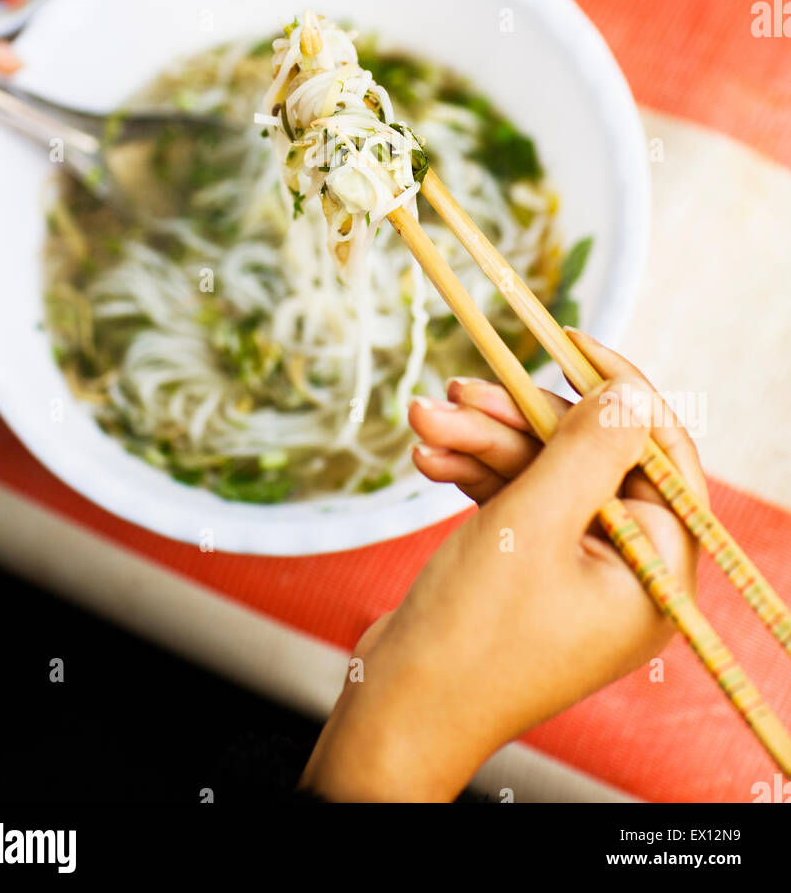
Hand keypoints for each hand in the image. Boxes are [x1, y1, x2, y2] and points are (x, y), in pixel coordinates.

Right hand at [301, 333, 706, 801]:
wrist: (396, 710)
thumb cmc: (471, 633)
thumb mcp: (532, 523)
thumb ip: (586, 449)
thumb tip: (631, 392)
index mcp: (655, 574)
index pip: (657, 458)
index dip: (616, 394)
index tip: (570, 343)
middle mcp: (625, 573)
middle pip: (586, 460)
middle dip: (516, 422)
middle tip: (456, 390)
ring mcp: (574, 573)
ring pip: (540, 475)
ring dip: (480, 443)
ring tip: (422, 420)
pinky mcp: (528, 571)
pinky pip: (514, 502)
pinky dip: (472, 475)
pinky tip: (427, 458)